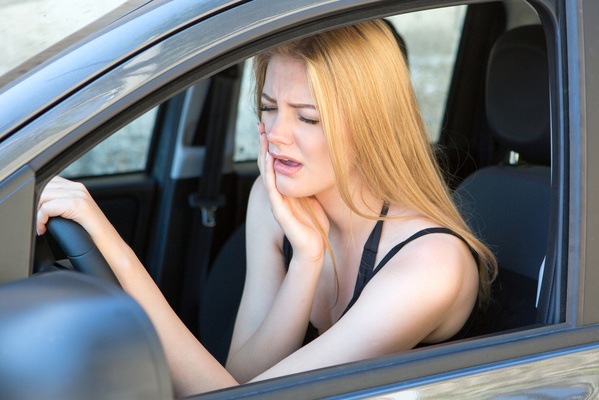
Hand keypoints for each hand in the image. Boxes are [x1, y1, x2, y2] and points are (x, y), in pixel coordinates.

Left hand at [36, 176, 105, 238]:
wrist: (108, 243)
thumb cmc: (90, 233)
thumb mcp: (73, 214)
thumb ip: (59, 204)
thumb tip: (38, 206)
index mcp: (76, 187)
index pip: (47, 181)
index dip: (36, 196)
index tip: (35, 212)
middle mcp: (77, 188)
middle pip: (43, 187)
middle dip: (34, 205)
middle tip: (36, 221)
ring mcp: (79, 195)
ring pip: (43, 196)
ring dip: (36, 213)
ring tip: (40, 226)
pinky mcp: (78, 205)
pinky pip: (47, 208)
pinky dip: (40, 220)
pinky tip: (43, 229)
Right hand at [257, 123, 328, 264]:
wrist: (313, 247)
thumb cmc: (314, 224)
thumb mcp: (311, 196)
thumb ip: (307, 182)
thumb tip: (312, 164)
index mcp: (283, 190)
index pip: (273, 164)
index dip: (270, 146)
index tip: (270, 129)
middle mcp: (277, 194)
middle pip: (265, 165)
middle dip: (263, 144)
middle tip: (261, 125)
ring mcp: (276, 202)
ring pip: (266, 173)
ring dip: (263, 154)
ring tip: (262, 137)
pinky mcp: (279, 210)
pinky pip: (272, 188)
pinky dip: (269, 173)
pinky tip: (268, 159)